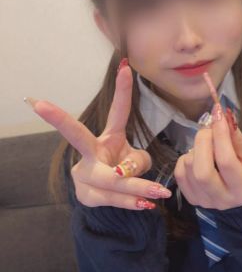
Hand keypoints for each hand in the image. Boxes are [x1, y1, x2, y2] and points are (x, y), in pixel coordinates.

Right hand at [26, 60, 171, 209]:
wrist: (104, 195)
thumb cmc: (122, 169)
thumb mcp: (137, 161)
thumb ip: (138, 162)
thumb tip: (123, 171)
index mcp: (107, 137)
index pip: (117, 112)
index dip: (122, 91)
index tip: (125, 66)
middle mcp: (91, 152)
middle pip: (78, 137)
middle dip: (61, 120)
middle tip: (50, 111)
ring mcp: (84, 173)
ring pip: (111, 179)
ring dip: (137, 187)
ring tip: (160, 193)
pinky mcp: (85, 195)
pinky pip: (112, 198)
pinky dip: (131, 201)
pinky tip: (145, 204)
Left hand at [174, 103, 241, 209]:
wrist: (238, 192)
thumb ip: (236, 137)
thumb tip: (222, 116)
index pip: (226, 161)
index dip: (220, 135)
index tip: (218, 114)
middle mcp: (223, 199)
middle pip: (202, 172)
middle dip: (203, 143)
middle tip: (208, 129)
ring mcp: (204, 201)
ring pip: (189, 169)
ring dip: (195, 149)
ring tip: (206, 144)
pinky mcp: (190, 198)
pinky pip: (179, 173)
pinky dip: (186, 158)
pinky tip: (198, 156)